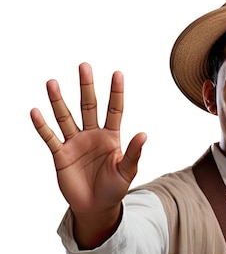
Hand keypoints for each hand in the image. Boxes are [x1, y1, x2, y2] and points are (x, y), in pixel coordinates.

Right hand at [30, 62, 146, 214]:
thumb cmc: (115, 188)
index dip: (116, 92)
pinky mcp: (60, 155)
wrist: (96, 206)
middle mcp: (92, 134)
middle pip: (89, 106)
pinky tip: (35, 111)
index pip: (115, 109)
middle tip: (84, 66)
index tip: (117, 73)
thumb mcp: (127, 171)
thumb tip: (144, 134)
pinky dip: (42, 125)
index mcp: (112, 136)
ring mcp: (75, 143)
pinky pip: (50, 137)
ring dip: (59, 101)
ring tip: (53, 82)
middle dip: (86, 87)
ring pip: (66, 117)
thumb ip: (134, 153)